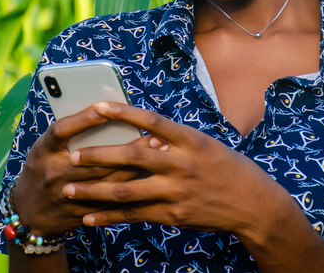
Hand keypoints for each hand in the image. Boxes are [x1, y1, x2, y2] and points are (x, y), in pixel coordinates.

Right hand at [14, 104, 153, 235]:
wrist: (28, 212)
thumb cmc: (42, 167)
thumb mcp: (45, 147)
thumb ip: (69, 132)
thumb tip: (104, 110)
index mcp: (44, 151)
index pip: (62, 130)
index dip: (83, 119)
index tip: (106, 107)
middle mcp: (54, 173)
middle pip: (94, 159)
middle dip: (127, 147)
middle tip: (154, 134)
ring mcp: (67, 195)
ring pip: (107, 181)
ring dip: (136, 167)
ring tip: (159, 153)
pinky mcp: (80, 212)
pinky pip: (109, 203)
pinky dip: (131, 191)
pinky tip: (151, 180)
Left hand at [61, 102, 290, 238]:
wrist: (254, 205)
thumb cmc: (229, 168)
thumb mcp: (205, 145)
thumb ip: (174, 141)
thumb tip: (142, 135)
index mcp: (191, 140)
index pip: (151, 121)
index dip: (122, 113)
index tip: (97, 106)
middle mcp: (182, 164)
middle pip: (132, 157)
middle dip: (98, 156)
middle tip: (72, 155)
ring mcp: (177, 191)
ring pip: (126, 190)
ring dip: (94, 190)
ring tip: (70, 188)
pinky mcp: (173, 215)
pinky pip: (134, 215)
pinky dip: (109, 216)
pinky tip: (89, 217)